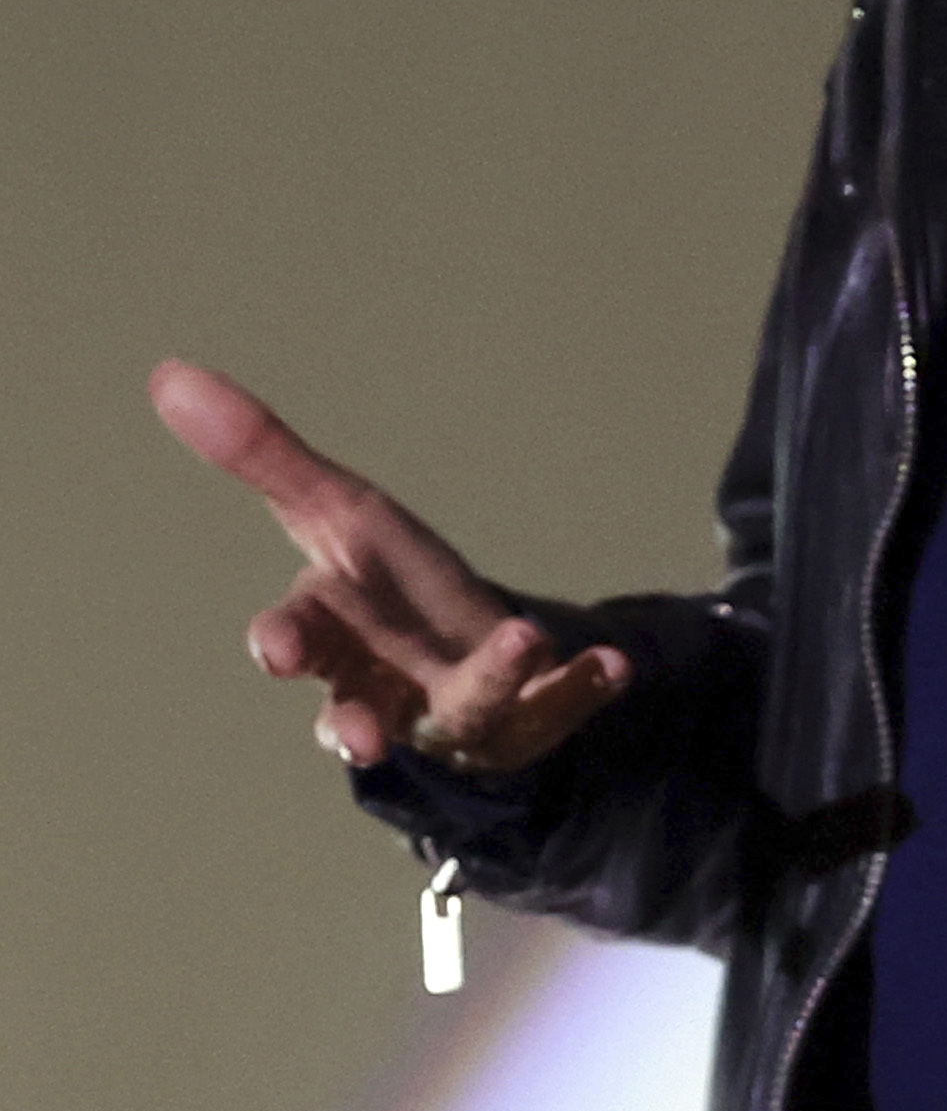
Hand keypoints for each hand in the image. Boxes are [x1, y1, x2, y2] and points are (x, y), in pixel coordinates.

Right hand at [148, 361, 630, 774]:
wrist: (463, 667)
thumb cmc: (385, 596)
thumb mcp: (335, 515)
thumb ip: (264, 455)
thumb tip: (167, 373)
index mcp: (333, 635)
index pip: (296, 640)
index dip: (286, 644)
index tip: (280, 649)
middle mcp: (385, 687)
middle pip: (360, 708)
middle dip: (357, 721)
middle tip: (361, 737)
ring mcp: (456, 710)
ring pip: (464, 710)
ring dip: (494, 677)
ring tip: (527, 637)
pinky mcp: (526, 719)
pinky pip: (557, 707)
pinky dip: (582, 686)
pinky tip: (615, 665)